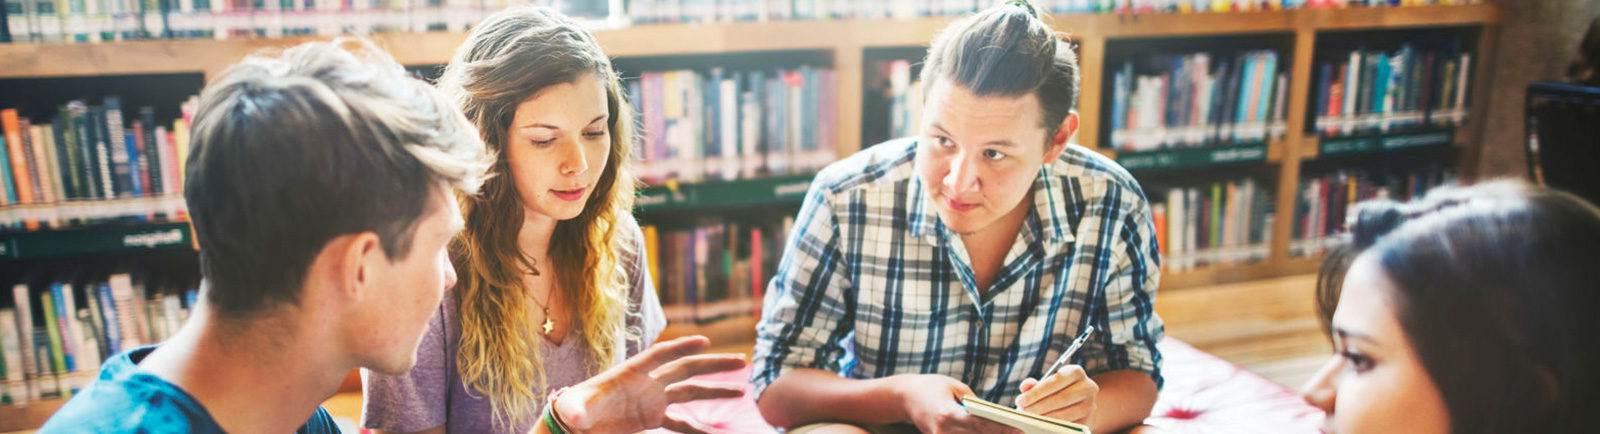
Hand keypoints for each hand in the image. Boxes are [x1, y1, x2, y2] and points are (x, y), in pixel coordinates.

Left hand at [552, 336, 746, 433]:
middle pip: (685, 368)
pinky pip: (681, 421)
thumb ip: (576, 411)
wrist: (576, 423)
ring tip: (741, 390)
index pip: (660, 355)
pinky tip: (716, 432)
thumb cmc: (573, 411)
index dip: (682, 347)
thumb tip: (575, 417)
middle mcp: (647, 382)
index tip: (705, 342)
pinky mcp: (652, 416)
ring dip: (715, 391)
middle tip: (740, 362)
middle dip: (713, 365)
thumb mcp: (574, 410)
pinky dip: (698, 427)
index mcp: (631, 372)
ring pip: (690, 392)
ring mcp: (652, 399)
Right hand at [890, 374, 1015, 433]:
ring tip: (1005, 433)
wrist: (903, 397)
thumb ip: (974, 402)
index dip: (1000, 428)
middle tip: (1019, 433)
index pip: (979, 424)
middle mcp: (943, 431)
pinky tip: (988, 433)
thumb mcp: (955, 387)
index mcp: (948, 413)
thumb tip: (993, 414)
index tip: (1017, 428)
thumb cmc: (931, 386)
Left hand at [1015, 365, 1098, 424]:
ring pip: (1066, 414)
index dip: (1037, 392)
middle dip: (1039, 406)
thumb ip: (1034, 384)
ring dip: (1045, 418)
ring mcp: (1090, 405)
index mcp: (1076, 372)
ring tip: (1030, 419)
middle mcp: (1088, 387)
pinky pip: (1070, 426)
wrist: (1078, 405)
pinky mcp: (1089, 421)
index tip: (1020, 400)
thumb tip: (1025, 386)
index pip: (1057, 380)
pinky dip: (1054, 427)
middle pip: (1062, 398)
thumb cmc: (1056, 392)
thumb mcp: (1046, 384)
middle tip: (1023, 412)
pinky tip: (1041, 426)